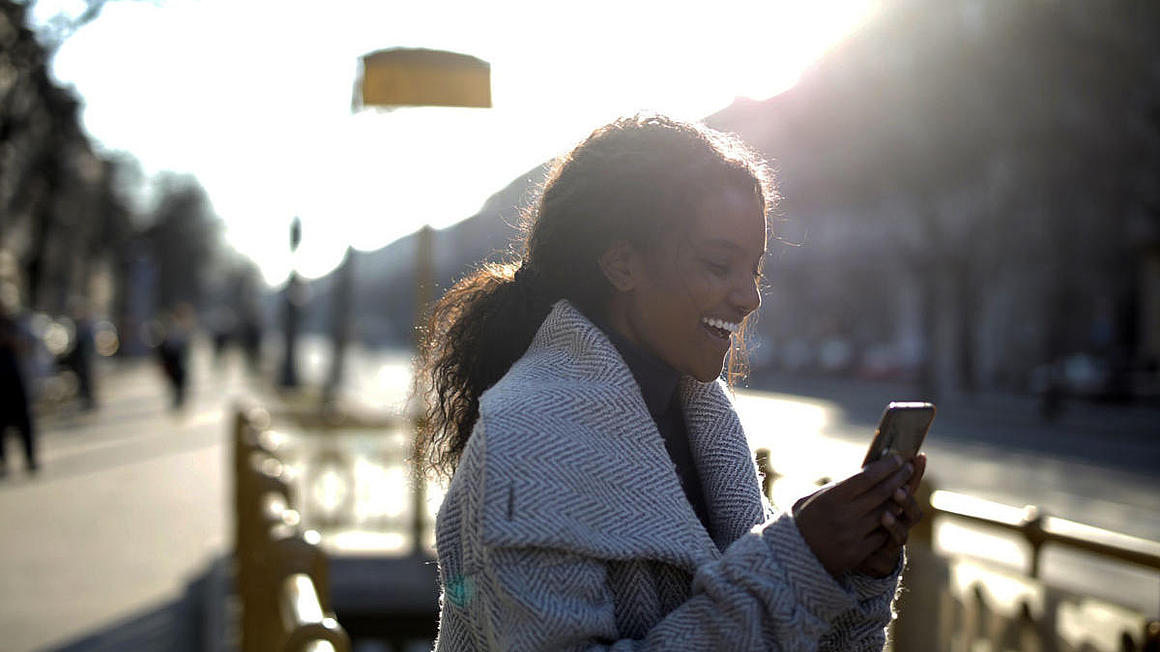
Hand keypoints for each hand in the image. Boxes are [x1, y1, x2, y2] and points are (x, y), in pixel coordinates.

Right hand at [793, 453, 914, 577]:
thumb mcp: (813, 498)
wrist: (791, 557)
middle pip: (881, 493)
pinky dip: (890, 523)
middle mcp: (844, 516)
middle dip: (899, 478)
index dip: (886, 466)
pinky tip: (894, 514)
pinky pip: (882, 535)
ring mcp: (852, 536)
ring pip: (886, 514)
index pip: (867, 477)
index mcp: (831, 498)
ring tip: (905, 489)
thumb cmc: (802, 521)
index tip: (898, 458)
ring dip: (898, 500)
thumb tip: (866, 475)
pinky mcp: (858, 553)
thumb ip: (838, 488)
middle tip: (908, 468)